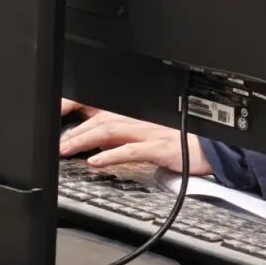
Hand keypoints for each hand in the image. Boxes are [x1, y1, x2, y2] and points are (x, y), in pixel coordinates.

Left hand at [58, 107, 211, 174]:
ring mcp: (148, 130)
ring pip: (109, 129)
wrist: (214, 142)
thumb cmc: (181, 136)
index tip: (51, 115)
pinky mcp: (159, 146)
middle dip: (71, 130)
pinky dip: (111, 155)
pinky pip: (131, 150)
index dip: (70, 105)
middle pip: (97, 117)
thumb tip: (91, 142)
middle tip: (52, 144)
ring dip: (84, 139)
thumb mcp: (145, 129)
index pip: (95, 102)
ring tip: (65, 150)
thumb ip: (120, 133)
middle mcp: (137, 116)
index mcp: (132, 110)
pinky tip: (96, 162)